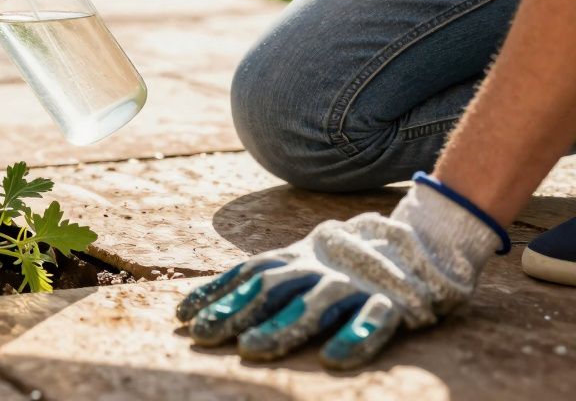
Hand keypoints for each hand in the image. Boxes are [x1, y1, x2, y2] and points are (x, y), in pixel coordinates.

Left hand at [174, 176, 504, 368]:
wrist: (418, 239)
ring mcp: (355, 283)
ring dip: (282, 327)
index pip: (248, 273)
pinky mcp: (393, 302)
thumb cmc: (342, 261)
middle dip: (235, 312)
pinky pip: (374, 321)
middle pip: (271, 288)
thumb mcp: (299, 262)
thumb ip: (262, 279)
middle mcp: (319, 268)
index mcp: (296, 258)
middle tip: (203, 335)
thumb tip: (202, 306)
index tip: (182, 316)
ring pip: (315, 304)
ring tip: (252, 350)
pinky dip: (355, 338)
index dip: (216, 292)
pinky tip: (334, 360)